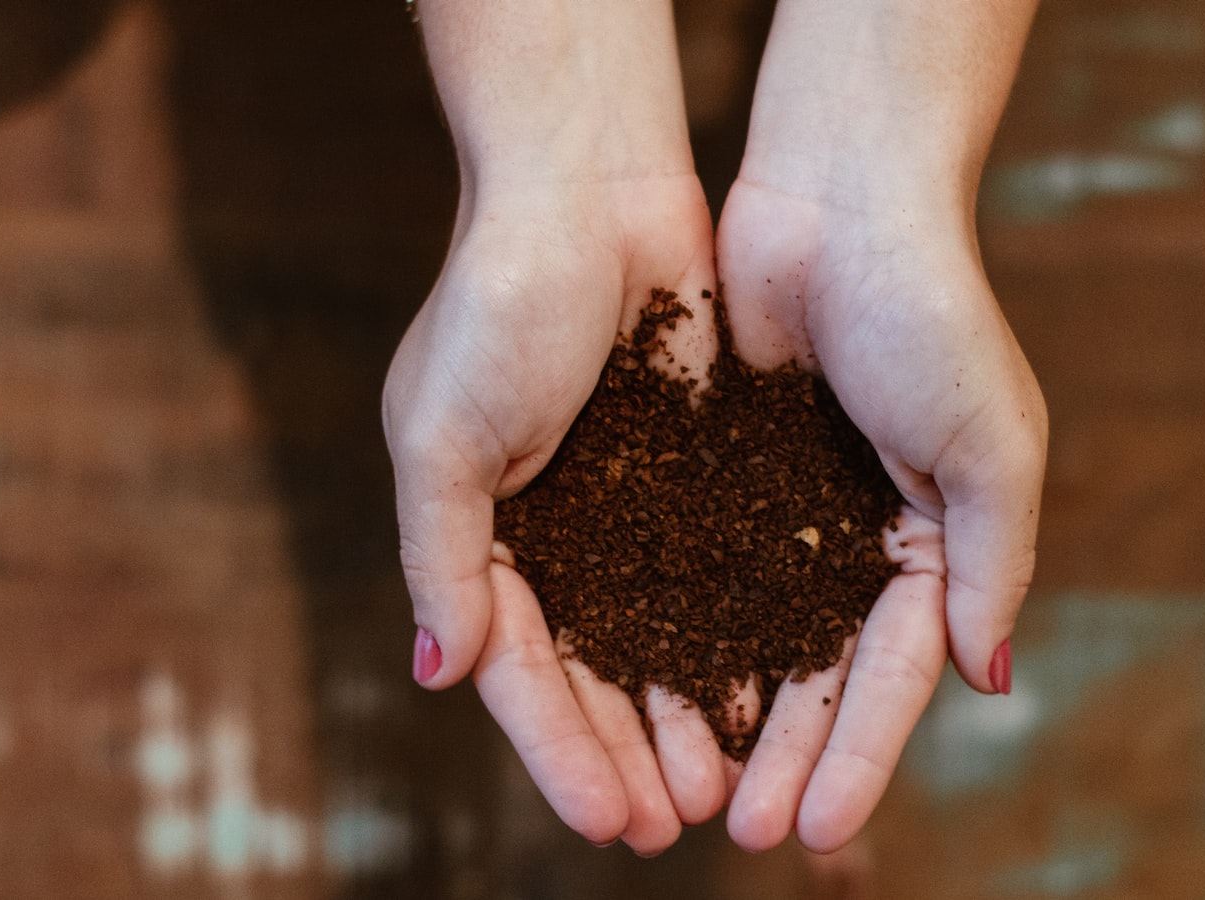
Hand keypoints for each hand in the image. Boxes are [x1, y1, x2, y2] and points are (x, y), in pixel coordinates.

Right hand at [386, 0, 728, 855]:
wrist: (592, 190)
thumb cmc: (499, 300)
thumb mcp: (442, 433)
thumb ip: (442, 555)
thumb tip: (440, 674)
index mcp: (480, 534)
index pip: (520, 670)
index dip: (561, 750)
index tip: (610, 820)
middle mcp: (555, 535)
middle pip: (592, 673)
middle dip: (629, 752)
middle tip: (676, 825)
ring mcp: (627, 510)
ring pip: (659, 639)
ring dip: (684, 714)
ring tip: (726, 787)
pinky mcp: (693, 475)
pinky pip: (715, 574)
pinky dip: (732, 636)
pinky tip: (764, 692)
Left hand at [711, 0, 1044, 852]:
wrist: (838, 197)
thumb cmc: (932, 313)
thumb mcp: (991, 446)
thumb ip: (991, 564)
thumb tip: (995, 679)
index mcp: (933, 542)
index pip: (896, 674)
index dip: (861, 754)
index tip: (822, 827)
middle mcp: (855, 538)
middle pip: (816, 674)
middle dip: (785, 755)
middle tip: (745, 831)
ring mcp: (782, 508)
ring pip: (748, 636)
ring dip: (724, 716)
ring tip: (689, 791)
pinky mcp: (717, 471)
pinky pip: (693, 568)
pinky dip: (675, 630)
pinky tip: (646, 691)